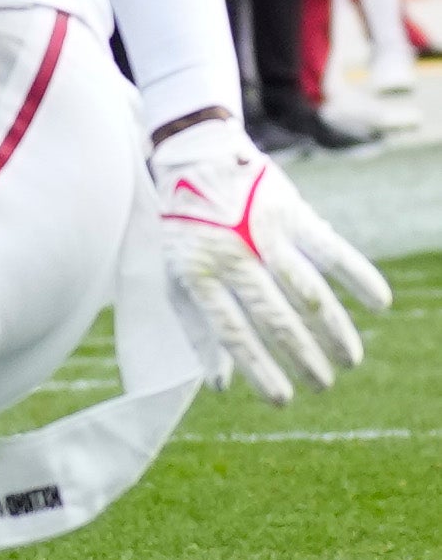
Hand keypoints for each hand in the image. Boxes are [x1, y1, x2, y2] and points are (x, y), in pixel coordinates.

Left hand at [147, 122, 385, 403]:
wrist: (195, 160)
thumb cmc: (188, 231)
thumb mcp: (178, 278)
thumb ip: (200, 329)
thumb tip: (221, 384)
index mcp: (199, 275)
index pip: (232, 332)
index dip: (259, 369)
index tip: (282, 400)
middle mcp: (232, 257)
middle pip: (274, 317)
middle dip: (302, 357)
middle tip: (323, 385)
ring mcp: (263, 234)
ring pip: (307, 291)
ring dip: (333, 330)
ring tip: (350, 361)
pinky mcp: (291, 213)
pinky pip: (331, 249)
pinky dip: (358, 275)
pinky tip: (381, 303)